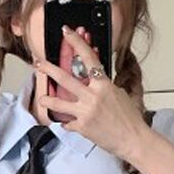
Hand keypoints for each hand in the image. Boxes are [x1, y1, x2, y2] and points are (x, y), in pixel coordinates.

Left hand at [34, 25, 148, 160]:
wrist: (133, 140)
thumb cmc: (130, 119)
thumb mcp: (119, 94)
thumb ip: (104, 86)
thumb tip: (95, 80)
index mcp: (103, 85)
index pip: (88, 58)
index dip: (76, 43)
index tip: (67, 33)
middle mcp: (92, 96)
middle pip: (65, 78)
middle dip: (49, 69)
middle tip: (39, 64)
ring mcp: (85, 112)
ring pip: (59, 103)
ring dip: (47, 100)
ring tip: (42, 98)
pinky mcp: (82, 127)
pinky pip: (68, 123)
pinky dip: (67, 123)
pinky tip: (66, 123)